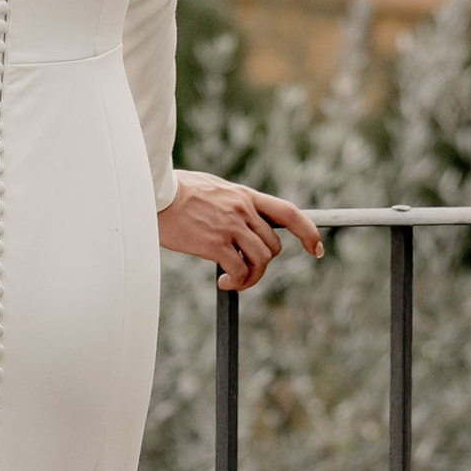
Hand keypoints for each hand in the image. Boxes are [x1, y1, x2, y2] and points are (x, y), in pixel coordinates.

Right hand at [156, 171, 322, 292]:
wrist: (153, 193)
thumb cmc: (176, 191)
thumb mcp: (213, 188)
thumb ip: (232, 202)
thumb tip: (241, 219)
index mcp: (245, 195)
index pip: (288, 213)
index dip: (308, 232)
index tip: (316, 249)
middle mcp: (243, 210)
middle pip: (273, 246)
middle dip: (263, 264)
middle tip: (245, 271)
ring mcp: (231, 226)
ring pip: (261, 260)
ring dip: (251, 277)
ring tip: (233, 280)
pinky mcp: (216, 244)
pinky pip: (240, 271)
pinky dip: (237, 282)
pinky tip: (224, 282)